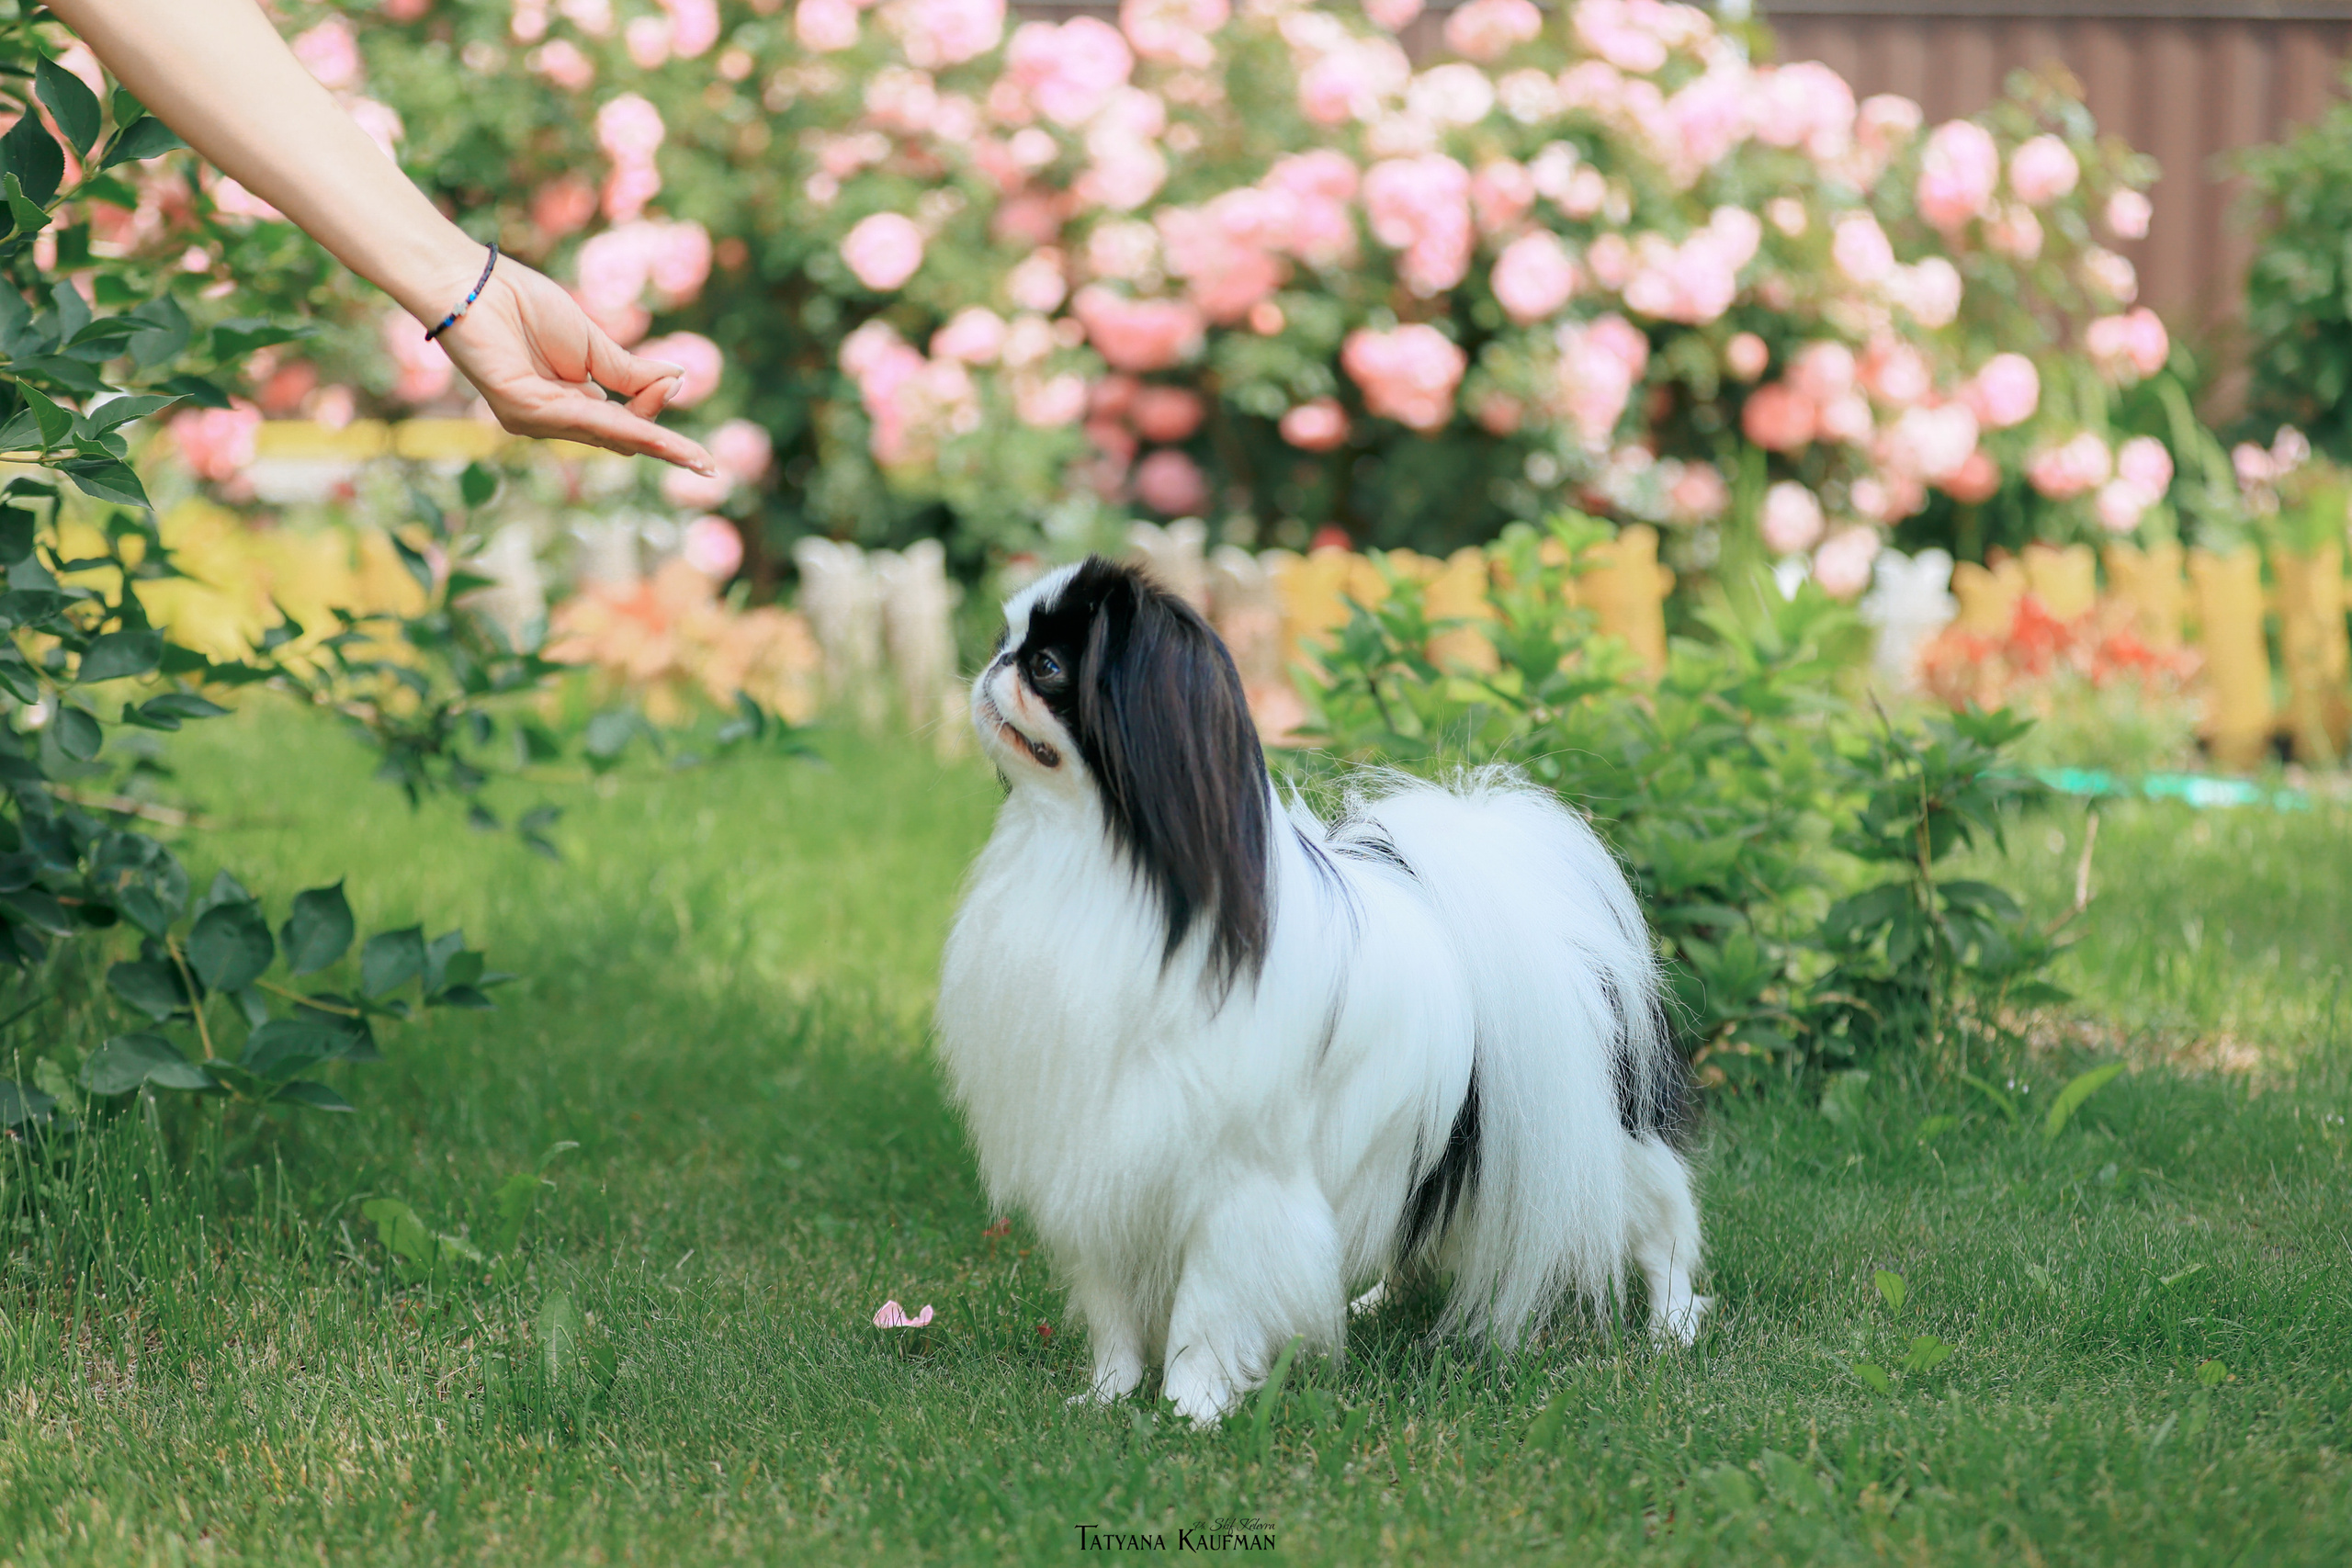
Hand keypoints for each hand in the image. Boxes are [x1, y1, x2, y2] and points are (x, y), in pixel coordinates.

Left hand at [435, 259, 716, 475]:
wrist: (473, 283)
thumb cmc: (524, 305)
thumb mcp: (592, 342)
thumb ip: (630, 371)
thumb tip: (678, 381)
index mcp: (567, 401)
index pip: (622, 422)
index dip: (654, 410)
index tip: (676, 382)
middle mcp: (551, 418)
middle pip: (620, 437)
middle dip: (664, 447)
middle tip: (706, 464)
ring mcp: (535, 419)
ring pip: (607, 435)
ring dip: (653, 444)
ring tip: (694, 458)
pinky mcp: (522, 409)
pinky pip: (584, 421)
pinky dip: (623, 427)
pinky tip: (651, 435)